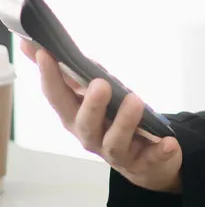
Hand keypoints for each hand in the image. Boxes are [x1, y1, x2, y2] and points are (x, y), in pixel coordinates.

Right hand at [20, 40, 181, 192]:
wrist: (144, 162)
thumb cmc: (112, 122)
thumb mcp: (90, 96)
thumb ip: (68, 73)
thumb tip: (34, 44)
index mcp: (76, 118)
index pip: (58, 97)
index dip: (49, 76)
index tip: (45, 52)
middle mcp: (92, 137)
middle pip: (85, 123)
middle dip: (91, 104)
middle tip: (100, 84)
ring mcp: (118, 152)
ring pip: (116, 141)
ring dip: (125, 122)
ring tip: (135, 101)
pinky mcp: (145, 162)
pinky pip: (153, 158)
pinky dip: (160, 151)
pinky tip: (169, 142)